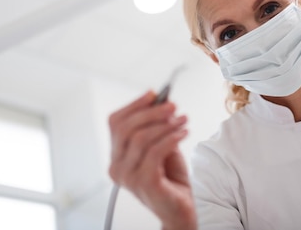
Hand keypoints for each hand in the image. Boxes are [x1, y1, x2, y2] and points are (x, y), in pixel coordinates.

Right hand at [108, 91, 196, 229]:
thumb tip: (158, 99)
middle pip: (126, 128)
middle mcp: (117, 167)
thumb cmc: (171, 177)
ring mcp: (128, 177)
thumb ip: (156, 125)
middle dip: (152, 112)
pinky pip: (155, 152)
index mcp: (116, 157)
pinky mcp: (144, 183)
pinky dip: (171, 138)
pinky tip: (184, 133)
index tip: (154, 94)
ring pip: (141, 138)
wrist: (182, 207)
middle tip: (173, 106)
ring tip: (183, 120)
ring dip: (165, 124)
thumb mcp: (161, 144)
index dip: (134, 105)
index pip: (115, 123)